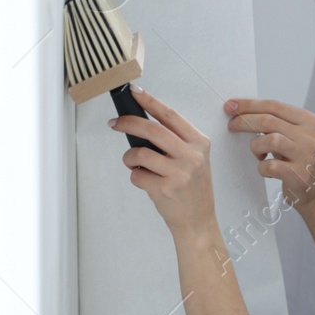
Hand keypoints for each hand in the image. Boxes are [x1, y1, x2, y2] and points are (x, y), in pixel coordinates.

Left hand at [112, 89, 217, 235]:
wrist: (198, 220)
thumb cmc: (193, 189)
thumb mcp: (194, 158)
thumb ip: (175, 141)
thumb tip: (142, 123)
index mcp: (199, 143)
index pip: (170, 115)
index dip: (150, 101)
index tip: (134, 93)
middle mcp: (192, 155)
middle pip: (152, 129)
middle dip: (128, 123)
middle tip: (115, 123)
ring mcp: (179, 173)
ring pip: (140, 152)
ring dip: (129, 157)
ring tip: (134, 163)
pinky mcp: (165, 189)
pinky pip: (137, 175)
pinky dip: (135, 176)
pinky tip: (146, 182)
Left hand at [225, 98, 314, 208]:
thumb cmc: (302, 161)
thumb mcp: (297, 137)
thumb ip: (278, 124)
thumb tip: (243, 112)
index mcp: (311, 121)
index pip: (274, 106)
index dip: (249, 104)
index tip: (231, 106)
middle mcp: (311, 136)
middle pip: (269, 120)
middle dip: (244, 121)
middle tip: (231, 126)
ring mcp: (306, 155)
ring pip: (270, 140)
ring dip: (256, 147)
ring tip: (259, 154)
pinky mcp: (299, 175)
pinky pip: (270, 165)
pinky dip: (262, 168)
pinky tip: (267, 170)